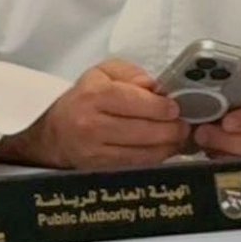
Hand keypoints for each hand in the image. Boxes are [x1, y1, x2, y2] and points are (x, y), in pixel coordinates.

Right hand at [0, 59, 189, 169]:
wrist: (55, 131)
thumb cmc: (84, 97)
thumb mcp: (103, 72)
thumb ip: (132, 74)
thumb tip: (156, 88)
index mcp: (94, 95)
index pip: (134, 101)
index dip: (160, 106)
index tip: (175, 107)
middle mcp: (91, 124)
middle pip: (142, 131)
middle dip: (171, 129)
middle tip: (185, 124)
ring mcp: (95, 150)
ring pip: (142, 152)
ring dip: (168, 146)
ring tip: (180, 137)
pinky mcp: (100, 169)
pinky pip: (136, 165)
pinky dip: (155, 158)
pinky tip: (165, 149)